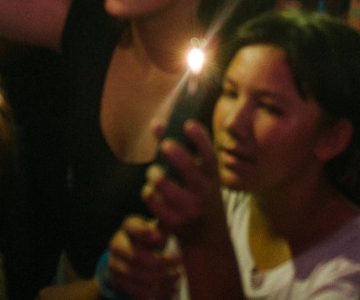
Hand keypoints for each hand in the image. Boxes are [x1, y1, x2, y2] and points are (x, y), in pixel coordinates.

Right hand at [106, 216, 180, 299]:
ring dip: (161, 278)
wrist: (136, 253)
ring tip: (178, 276)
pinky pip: (136, 291)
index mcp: (128, 227)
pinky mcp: (118, 281)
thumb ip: (166, 225)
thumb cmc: (153, 237)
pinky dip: (156, 292)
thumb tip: (177, 221)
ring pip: (137, 276)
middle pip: (136, 256)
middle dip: (160, 262)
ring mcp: (114, 263)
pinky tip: (171, 289)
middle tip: (179, 261)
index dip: (143, 232)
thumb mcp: (158, 228)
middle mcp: (117, 244)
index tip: (158, 237)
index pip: (132, 227)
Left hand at [142, 119, 225, 246]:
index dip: (199, 138)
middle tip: (165, 145)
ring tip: (154, 173)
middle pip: (189, 170)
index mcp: (211, 176)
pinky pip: (153, 201)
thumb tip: (156, 123)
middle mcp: (203, 191)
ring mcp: (188, 207)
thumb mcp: (200, 173)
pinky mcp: (173, 221)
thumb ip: (180, 148)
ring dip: (155, 174)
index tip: (188, 124)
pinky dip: (148, 193)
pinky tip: (151, 192)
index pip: (209, 155)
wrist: (207, 235)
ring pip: (165, 185)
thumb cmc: (199, 193)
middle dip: (176, 155)